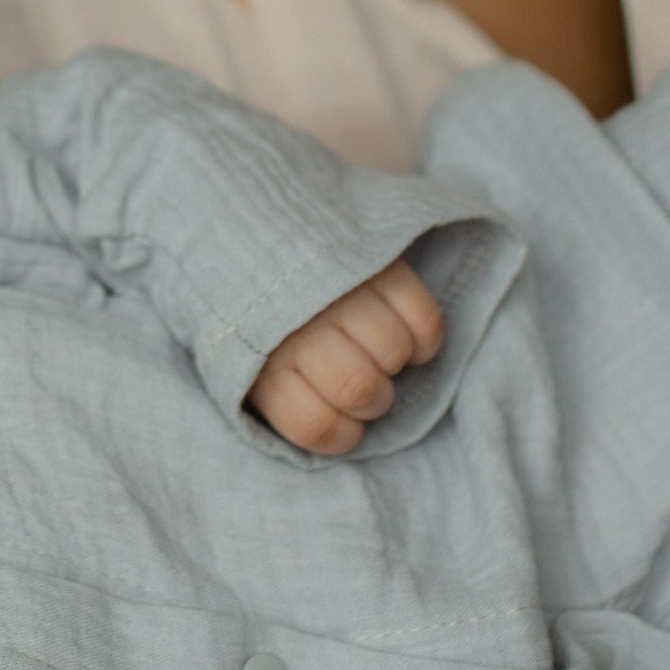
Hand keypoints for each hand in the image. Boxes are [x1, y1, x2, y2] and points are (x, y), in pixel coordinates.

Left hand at [249, 259, 443, 453]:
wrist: (245, 235)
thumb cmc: (255, 319)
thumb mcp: (245, 368)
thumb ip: (281, 403)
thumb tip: (333, 432)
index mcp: (262, 366)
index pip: (318, 426)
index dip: (342, 434)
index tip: (340, 417)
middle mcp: (299, 329)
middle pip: (361, 389)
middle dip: (372, 399)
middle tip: (362, 379)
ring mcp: (338, 292)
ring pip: (392, 350)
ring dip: (394, 359)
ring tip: (376, 348)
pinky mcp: (376, 263)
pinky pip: (423, 316)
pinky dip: (424, 335)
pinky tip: (405, 331)